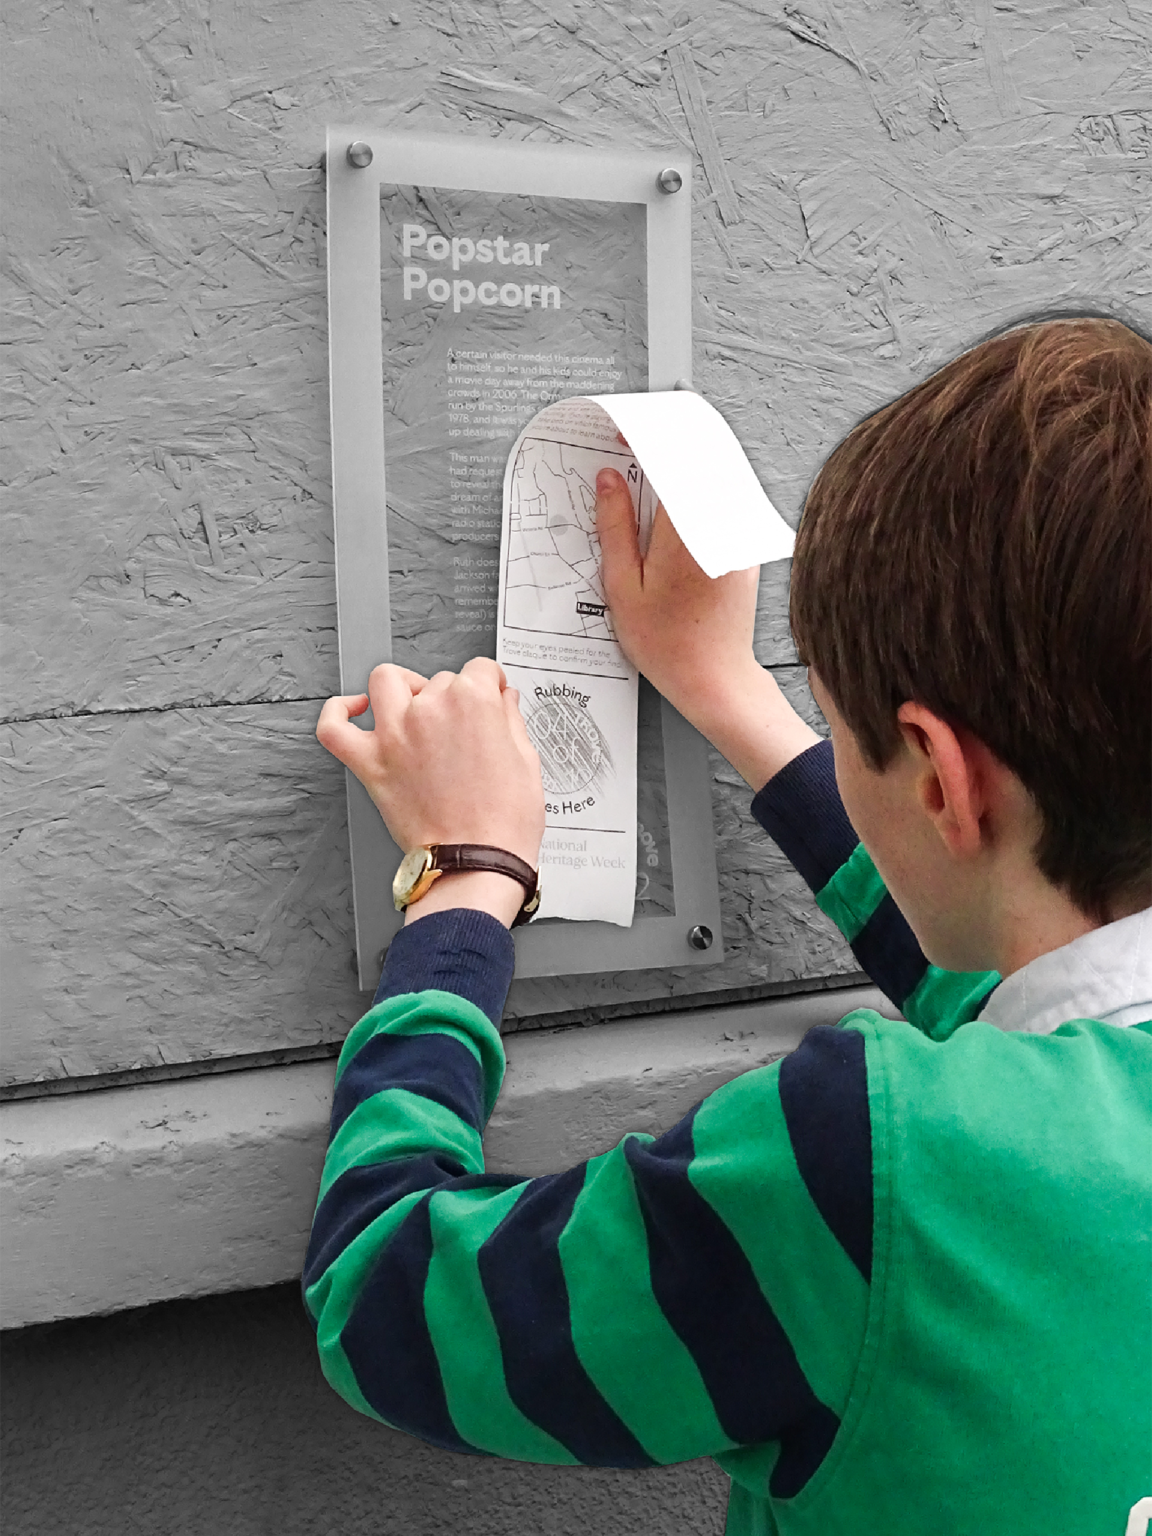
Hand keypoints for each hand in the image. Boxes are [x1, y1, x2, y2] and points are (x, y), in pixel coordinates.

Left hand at [316, 658, 544, 924]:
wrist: (476, 863)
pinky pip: (334, 727)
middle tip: (463, 726)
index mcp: (473, 702)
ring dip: (402, 687)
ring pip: (386, 682)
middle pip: (439, 680)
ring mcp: (395, 735)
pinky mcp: (371, 764)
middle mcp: (430, 710)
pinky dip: (338, 712)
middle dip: (453, 697)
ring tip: (414, 704)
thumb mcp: (527, 760)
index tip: (490, 695)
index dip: (489, 685)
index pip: (480, 670)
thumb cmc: (503, 823)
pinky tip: (354, 710)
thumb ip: (511, 720)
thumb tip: (504, 699)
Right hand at [595, 465, 818, 787]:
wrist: (715, 677)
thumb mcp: (622, 586)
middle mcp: (719, 527)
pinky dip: (703, 488)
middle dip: (670, 438)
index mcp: (684, 532)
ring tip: (655, 468)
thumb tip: (610, 481)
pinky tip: (679, 499)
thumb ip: (615, 527)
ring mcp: (738, 536)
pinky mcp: (744, 546)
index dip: (646, 436)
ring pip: (718, 475)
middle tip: (638, 442)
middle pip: (701, 457)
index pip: (672, 460)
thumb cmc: (668, 644)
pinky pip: (728, 500)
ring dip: (688, 461)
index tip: (625, 433)